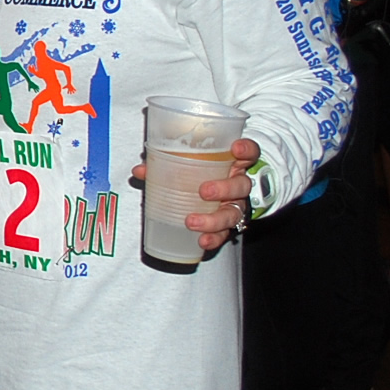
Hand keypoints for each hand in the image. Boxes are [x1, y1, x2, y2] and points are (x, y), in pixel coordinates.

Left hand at [131, 136, 261, 252]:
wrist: (220, 197)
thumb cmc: (203, 175)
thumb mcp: (190, 165)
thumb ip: (165, 164)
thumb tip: (140, 170)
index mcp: (233, 164)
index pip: (250, 153)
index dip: (246, 149)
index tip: (236, 148)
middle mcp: (238, 185)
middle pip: (241, 185)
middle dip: (224, 188)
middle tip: (204, 191)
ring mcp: (236, 206)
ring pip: (234, 213)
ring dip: (214, 219)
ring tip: (192, 221)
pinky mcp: (230, 226)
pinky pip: (226, 234)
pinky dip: (214, 238)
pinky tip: (202, 241)